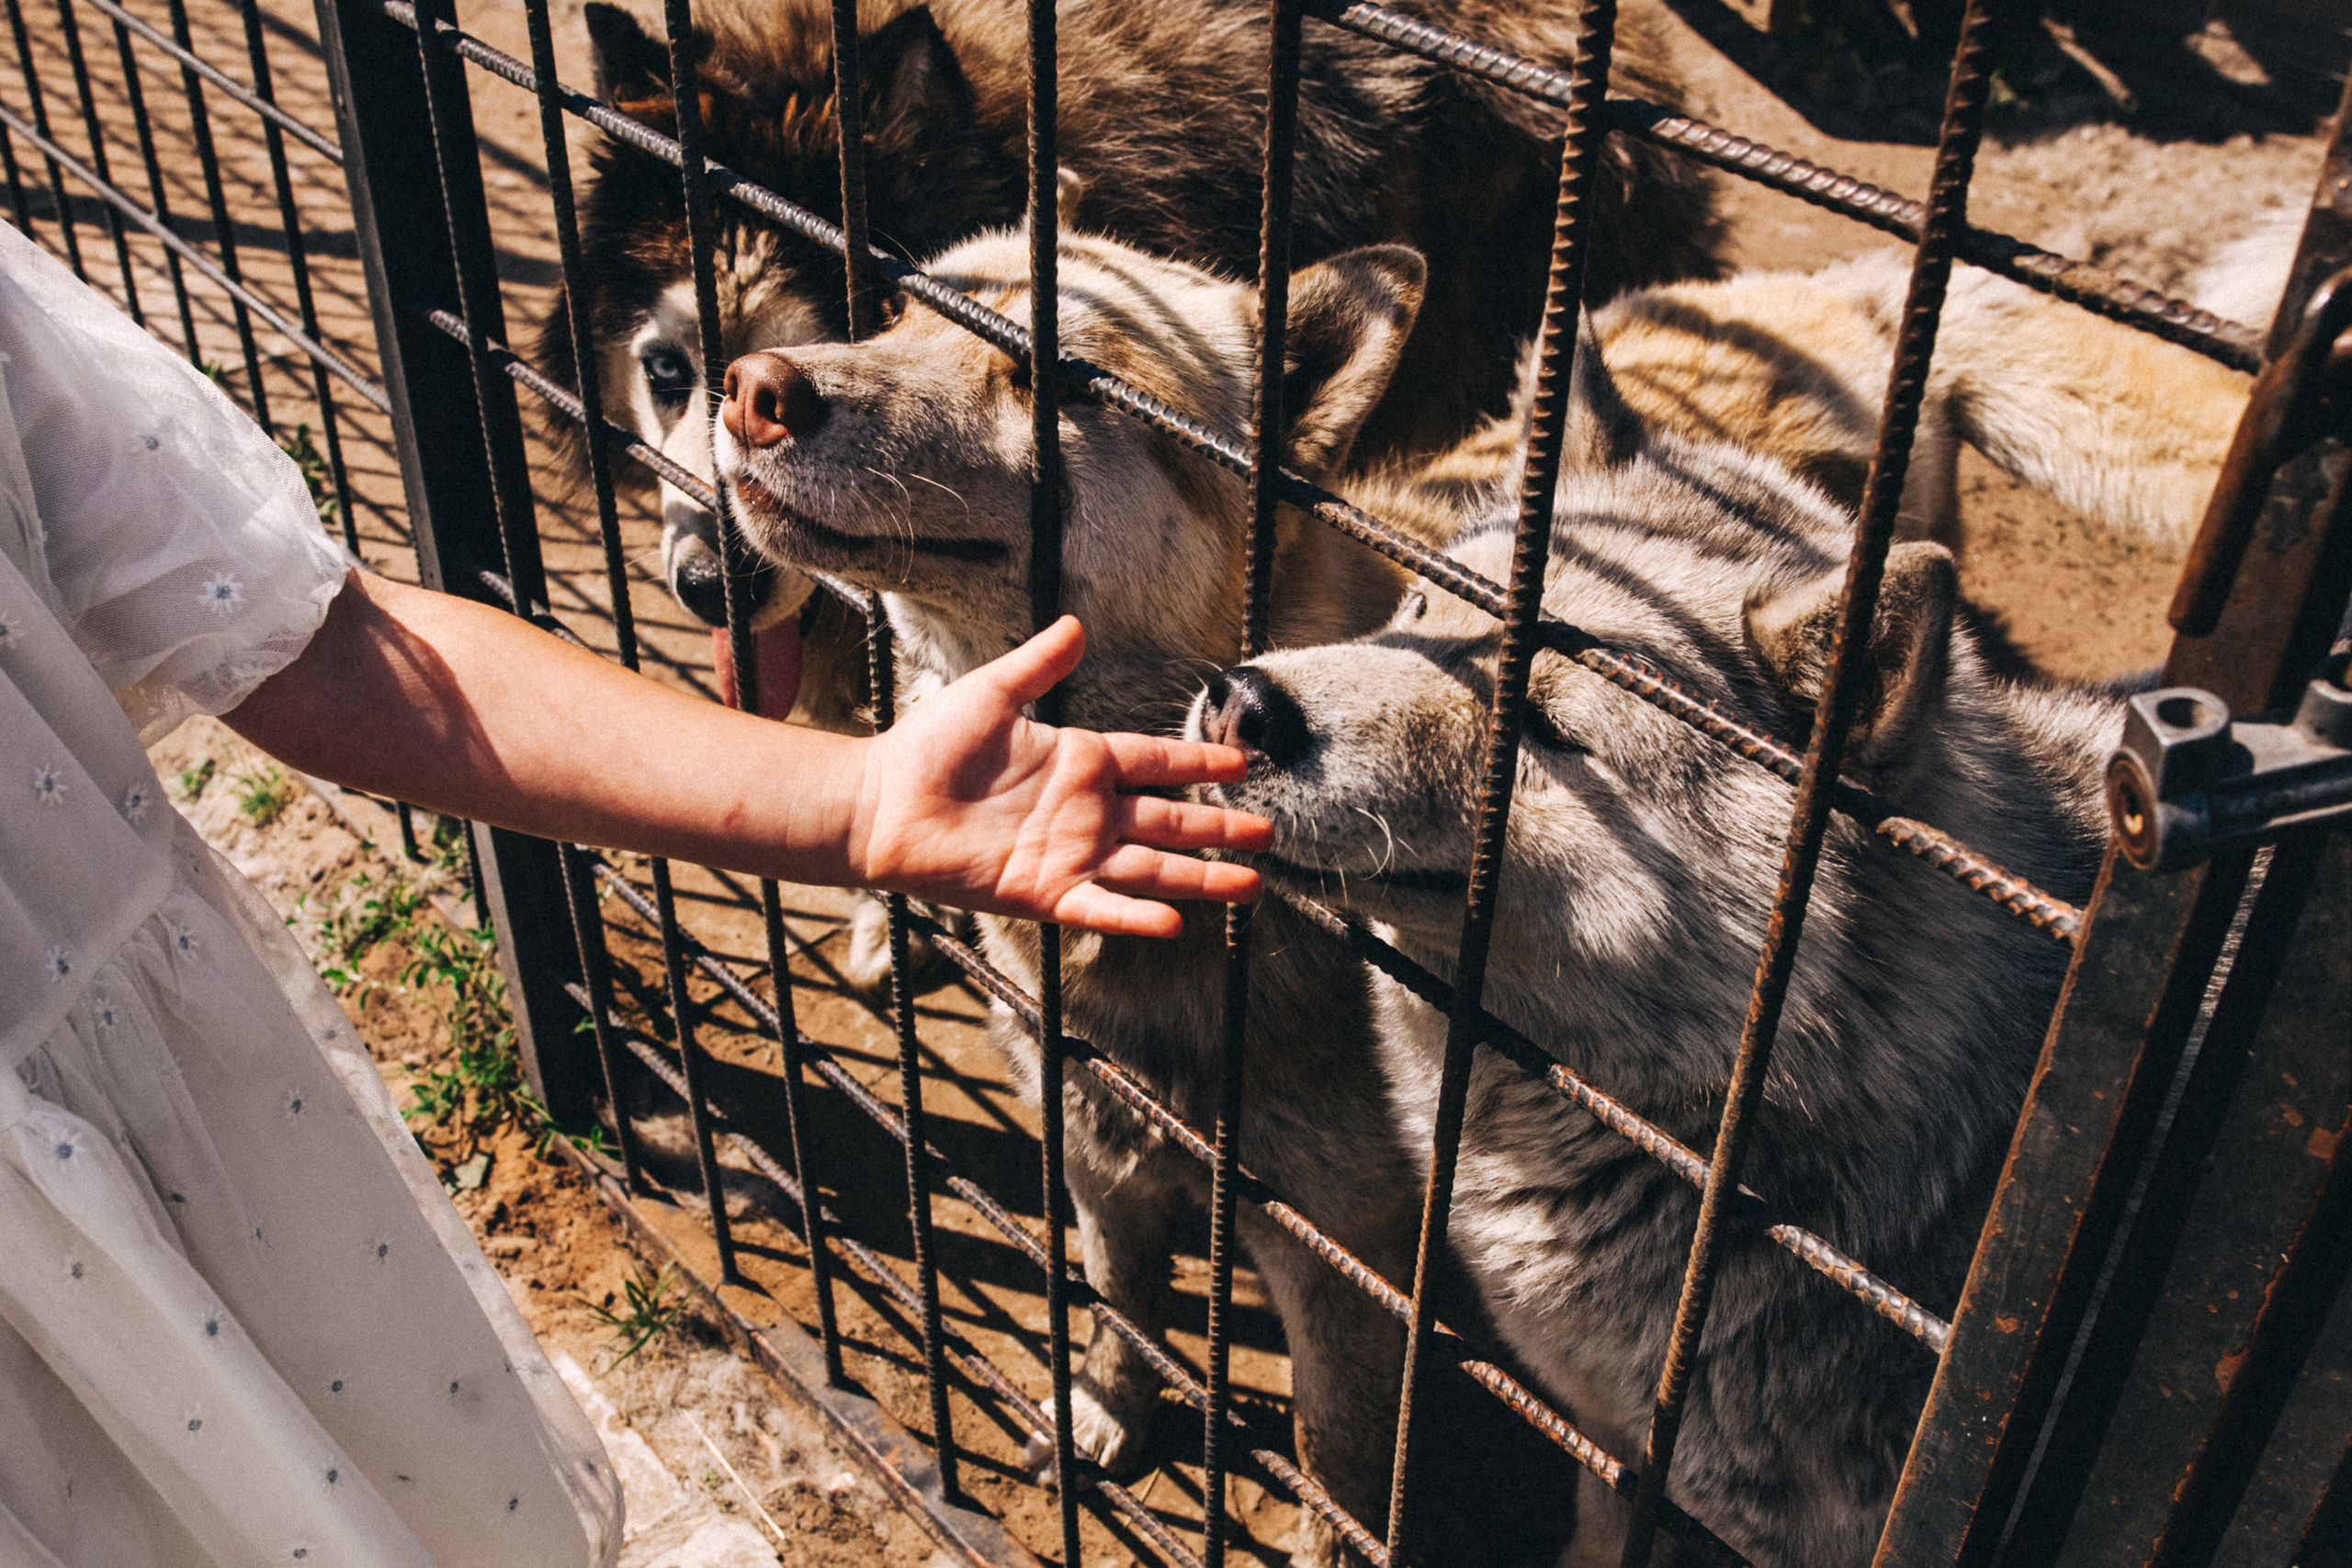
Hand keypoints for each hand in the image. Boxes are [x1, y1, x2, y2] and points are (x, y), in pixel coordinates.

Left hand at [850, 617, 1270, 936]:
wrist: (878, 804)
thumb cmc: (928, 747)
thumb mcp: (991, 694)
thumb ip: (1038, 665)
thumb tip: (1075, 624)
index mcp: (1081, 761)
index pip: (1157, 761)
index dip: (1200, 762)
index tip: (1245, 764)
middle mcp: (1085, 812)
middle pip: (1169, 822)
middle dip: (1219, 828)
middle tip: (1269, 833)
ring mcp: (1069, 855)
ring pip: (1150, 869)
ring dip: (1200, 878)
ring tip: (1250, 885)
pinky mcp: (1042, 891)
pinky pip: (1099, 905)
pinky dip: (1134, 915)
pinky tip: (1174, 922)